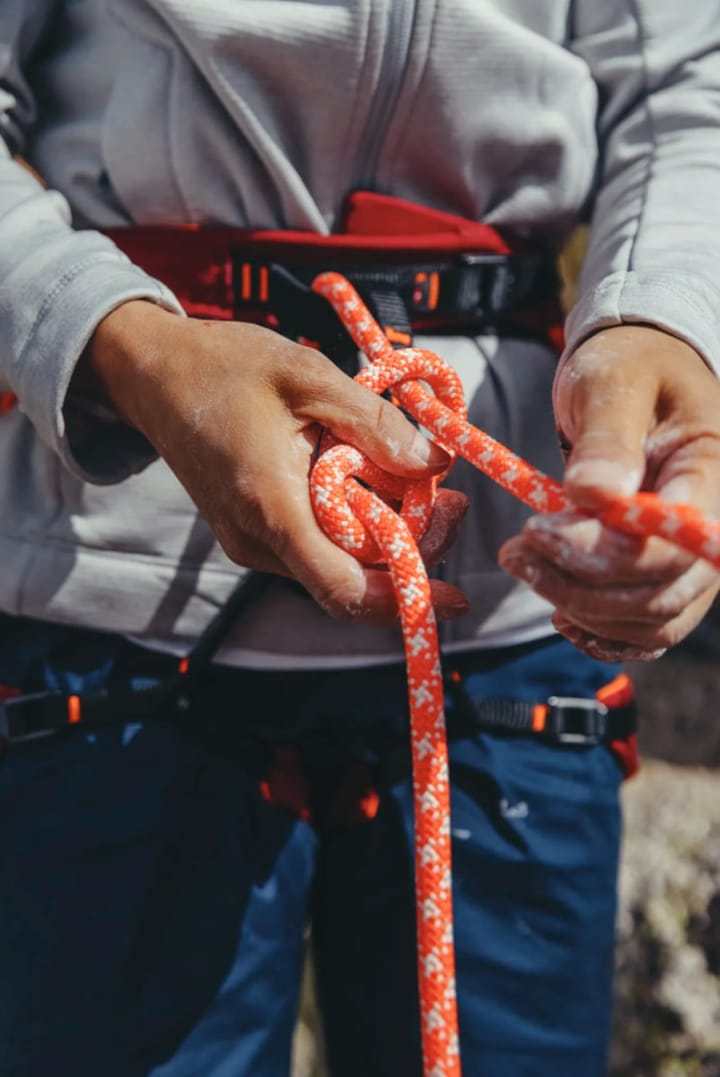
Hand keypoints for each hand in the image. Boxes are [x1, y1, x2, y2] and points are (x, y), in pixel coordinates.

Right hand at [80, 301, 468, 624]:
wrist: (154, 374)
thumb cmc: (223, 366)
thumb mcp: (306, 374)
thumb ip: (373, 421)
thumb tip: (433, 463)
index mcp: (270, 507)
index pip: (344, 588)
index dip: (405, 599)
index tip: (455, 597)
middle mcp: (257, 541)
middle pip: (353, 578)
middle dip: (411, 550)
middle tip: (453, 499)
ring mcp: (252, 541)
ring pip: (338, 563)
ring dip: (386, 535)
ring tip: (420, 481)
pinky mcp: (253, 532)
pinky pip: (317, 545)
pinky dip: (356, 524)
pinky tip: (374, 482)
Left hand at [499, 326, 719, 660]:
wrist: (639, 373)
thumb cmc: (629, 366)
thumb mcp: (613, 383)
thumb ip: (607, 437)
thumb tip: (595, 494)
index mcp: (709, 476)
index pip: (671, 548)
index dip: (601, 555)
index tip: (535, 528)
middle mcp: (710, 530)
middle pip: (658, 596)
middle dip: (578, 587)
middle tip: (514, 552)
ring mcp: (690, 558)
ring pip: (650, 622)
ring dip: (579, 610)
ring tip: (523, 565)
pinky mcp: (661, 573)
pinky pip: (644, 630)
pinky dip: (601, 633)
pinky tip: (559, 612)